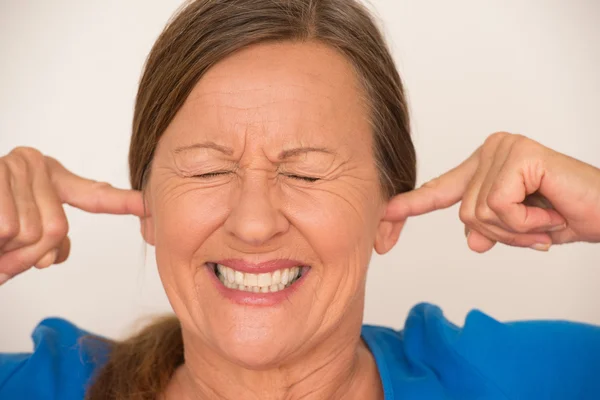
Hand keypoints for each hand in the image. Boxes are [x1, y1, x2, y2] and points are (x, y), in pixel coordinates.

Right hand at [0, 147, 145, 284]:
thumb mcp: (20, 226)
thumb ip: (46, 239)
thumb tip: (51, 260)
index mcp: (48, 174)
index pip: (95, 195)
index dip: (125, 203)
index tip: (150, 205)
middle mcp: (33, 164)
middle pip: (57, 229)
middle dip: (30, 252)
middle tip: (7, 248)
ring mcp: (13, 168)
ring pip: (32, 234)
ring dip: (8, 251)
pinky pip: (8, 230)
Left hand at [387, 132, 599, 252]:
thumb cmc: (566, 216)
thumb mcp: (516, 230)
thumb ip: (488, 229)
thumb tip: (472, 241)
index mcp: (484, 165)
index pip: (441, 190)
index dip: (412, 205)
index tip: (384, 216)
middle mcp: (490, 150)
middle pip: (463, 212)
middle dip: (501, 233)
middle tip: (536, 228)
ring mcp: (503, 149)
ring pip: (477, 213)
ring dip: (515, 230)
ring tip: (543, 220)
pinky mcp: (518, 155)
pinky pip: (497, 208)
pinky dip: (524, 224)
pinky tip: (547, 213)